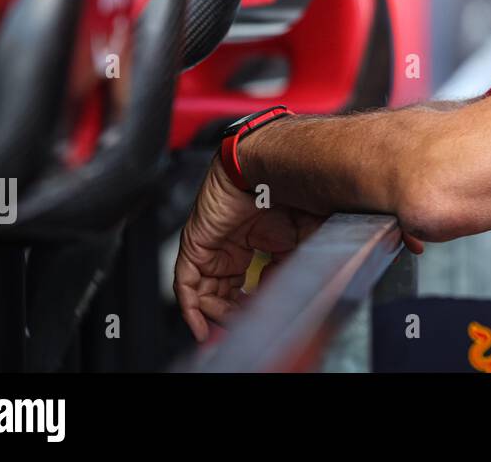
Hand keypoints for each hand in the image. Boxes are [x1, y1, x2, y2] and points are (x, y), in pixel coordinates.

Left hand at [173, 156, 324, 342]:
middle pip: (222, 289)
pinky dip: (190, 307)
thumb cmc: (299, 188)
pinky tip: (202, 325)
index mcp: (258, 239)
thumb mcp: (305, 239)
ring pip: (203, 289)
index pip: (247, 282)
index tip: (260, 320)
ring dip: (213, 314)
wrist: (282, 163)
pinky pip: (185, 281)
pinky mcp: (196, 241)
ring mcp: (212, 241)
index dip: (252, 305)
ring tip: (228, 327)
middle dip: (231, 313)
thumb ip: (293, 267)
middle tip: (243, 327)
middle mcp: (233, 242)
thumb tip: (283, 296)